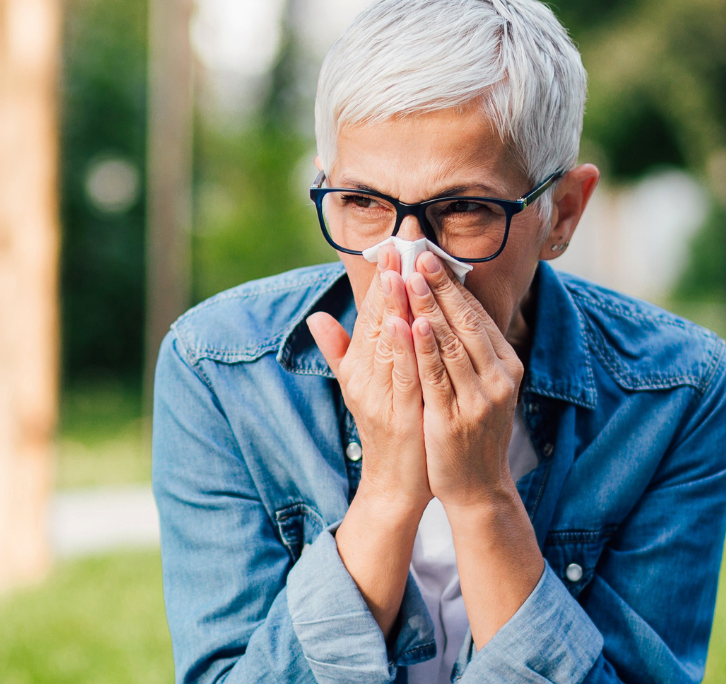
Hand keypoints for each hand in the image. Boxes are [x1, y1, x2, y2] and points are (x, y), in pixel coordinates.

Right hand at [308, 246, 429, 509]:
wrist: (397, 485)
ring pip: (387, 344)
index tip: (392, 243)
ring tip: (399, 269)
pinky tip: (408, 322)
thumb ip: (341, 352)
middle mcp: (365, 378)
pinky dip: (403, 349)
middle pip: (377, 321)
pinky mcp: (399, 416)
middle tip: (400, 239)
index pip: (371, 315)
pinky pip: (402, 377)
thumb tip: (316, 318)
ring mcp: (381, 397)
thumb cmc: (386, 431)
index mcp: (360, 368)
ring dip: (393, 305)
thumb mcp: (361, 388)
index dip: (381, 279)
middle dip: (388, 279)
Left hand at [404, 250, 524, 509]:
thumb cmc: (473, 432)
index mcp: (506, 365)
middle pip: (465, 321)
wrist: (478, 488)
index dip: (451, 282)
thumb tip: (447, 307)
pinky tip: (410, 324)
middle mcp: (499, 378)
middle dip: (439, 284)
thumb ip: (468, 349)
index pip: (476, 314)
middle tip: (417, 251)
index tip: (427, 253)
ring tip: (410, 276)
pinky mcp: (455, 419)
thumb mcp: (481, 387)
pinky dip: (424, 349)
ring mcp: (480, 399)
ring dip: (428, 307)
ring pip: (451, 343)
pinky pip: (437, 377)